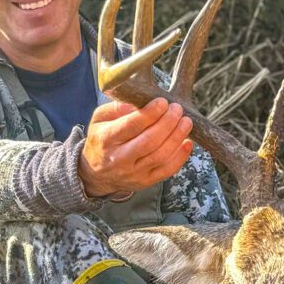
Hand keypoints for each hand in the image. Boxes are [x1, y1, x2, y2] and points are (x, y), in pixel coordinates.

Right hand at [78, 97, 193, 198]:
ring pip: (160, 156)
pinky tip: (187, 142)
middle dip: (167, 123)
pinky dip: (180, 156)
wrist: (96, 174)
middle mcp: (119, 159)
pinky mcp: (145, 182)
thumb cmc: (102, 140)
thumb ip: (116, 108)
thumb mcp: (99, 120)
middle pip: (149, 141)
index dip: (150, 113)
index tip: (162, 102)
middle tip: (177, 109)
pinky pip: (166, 171)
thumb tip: (138, 103)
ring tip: (186, 122)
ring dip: (177, 137)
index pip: (131, 126)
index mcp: (106, 140)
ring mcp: (133, 173)